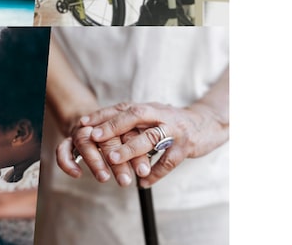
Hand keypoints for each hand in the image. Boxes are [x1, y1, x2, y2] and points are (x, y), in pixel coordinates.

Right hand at [56, 124, 148, 187]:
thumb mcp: (136, 136)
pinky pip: (63, 149)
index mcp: (118, 118)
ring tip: (104, 178)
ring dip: (94, 161)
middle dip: (117, 161)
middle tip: (125, 181)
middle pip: (107, 138)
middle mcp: (99, 123)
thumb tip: (148, 178)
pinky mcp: (69, 138)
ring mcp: (82, 129)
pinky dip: (67, 161)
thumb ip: (141, 151)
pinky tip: (77, 174)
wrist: (92, 120)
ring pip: (84, 141)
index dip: (136, 153)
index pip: (128, 133)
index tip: (144, 173)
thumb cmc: (122, 131)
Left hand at [80, 101, 228, 186]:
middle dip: (112, 126)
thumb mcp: (153, 116)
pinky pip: (169, 161)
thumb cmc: (173, 123)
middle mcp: (161, 115)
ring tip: (112, 160)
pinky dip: (155, 173)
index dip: (102, 114)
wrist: (209, 124)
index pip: (122, 107)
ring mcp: (174, 130)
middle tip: (94, 137)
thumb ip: (132, 123)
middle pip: (135, 116)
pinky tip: (143, 183)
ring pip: (150, 138)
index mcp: (150, 108)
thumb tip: (100, 130)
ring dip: (130, 149)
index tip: (82, 122)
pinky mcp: (186, 147)